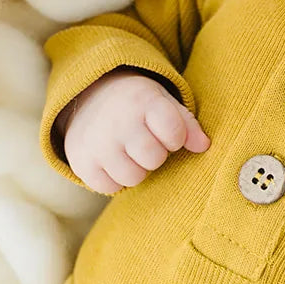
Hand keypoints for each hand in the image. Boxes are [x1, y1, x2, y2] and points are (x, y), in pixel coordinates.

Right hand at [57, 68, 211, 194]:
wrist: (89, 96)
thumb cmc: (137, 105)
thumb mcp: (164, 103)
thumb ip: (187, 124)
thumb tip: (204, 146)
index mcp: (143, 101)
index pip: (174, 133)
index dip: (175, 138)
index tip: (166, 131)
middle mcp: (118, 121)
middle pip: (153, 159)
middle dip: (155, 155)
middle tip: (146, 143)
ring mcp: (96, 142)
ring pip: (133, 177)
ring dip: (136, 169)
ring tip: (130, 153)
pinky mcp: (80, 161)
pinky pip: (109, 187)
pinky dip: (114, 179)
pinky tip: (112, 160)